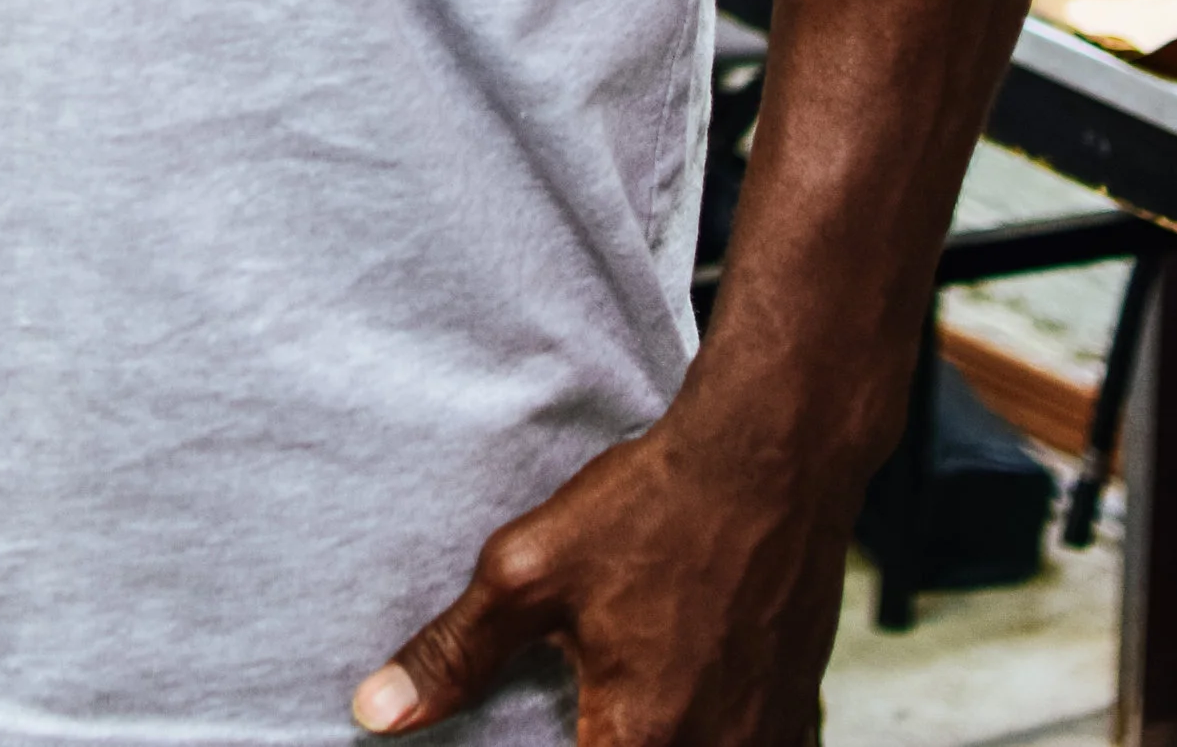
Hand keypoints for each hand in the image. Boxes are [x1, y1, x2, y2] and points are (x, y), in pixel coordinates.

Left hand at [352, 400, 852, 744]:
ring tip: (623, 700)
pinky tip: (688, 696)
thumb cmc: (654, 507)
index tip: (543, 730)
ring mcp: (767, 743)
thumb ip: (455, 654)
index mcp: (639, 741)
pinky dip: (712, 735)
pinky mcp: (799, 719)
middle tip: (579, 707)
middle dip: (599, 740)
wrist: (768, 458)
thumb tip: (377, 712)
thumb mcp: (531, 570)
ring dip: (652, 738)